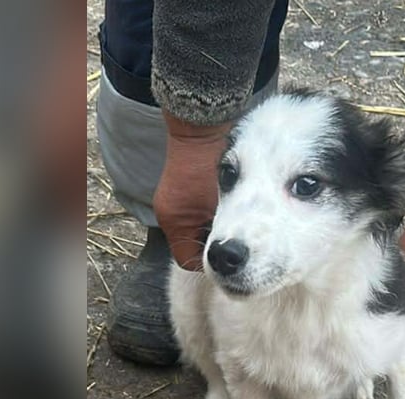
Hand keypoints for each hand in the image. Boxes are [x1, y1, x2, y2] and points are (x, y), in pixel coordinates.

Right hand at [153, 112, 231, 269]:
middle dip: (211, 246)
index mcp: (174, 222)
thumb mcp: (222, 205)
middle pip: (190, 245)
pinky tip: (229, 208)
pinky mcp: (180, 187)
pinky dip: (210, 213)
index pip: (188, 260)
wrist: (201, 128)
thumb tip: (233, 252)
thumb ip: (224, 232)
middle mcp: (168, 213)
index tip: (231, 260)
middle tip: (236, 245)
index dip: (210, 263)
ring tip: (234, 225)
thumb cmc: (211, 165)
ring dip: (212, 228)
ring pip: (195, 228)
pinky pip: (195, 211)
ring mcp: (172, 200)